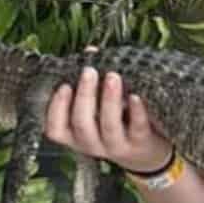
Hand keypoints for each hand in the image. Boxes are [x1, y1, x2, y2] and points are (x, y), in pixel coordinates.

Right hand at [43, 67, 172, 172]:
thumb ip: (92, 82)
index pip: (56, 129)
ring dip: (109, 100)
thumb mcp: (99, 106)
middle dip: (84, 96)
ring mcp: (117, 145)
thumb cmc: (117, 122)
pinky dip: (136, 110)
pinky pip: (137, 127)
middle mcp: (93, 144)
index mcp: (76, 134)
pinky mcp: (140, 143)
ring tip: (113, 76)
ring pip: (108, 126)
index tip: (64, 85)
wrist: (147, 151)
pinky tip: (136, 95)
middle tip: (89, 71)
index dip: (56, 109)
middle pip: (81, 124)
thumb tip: (90, 51)